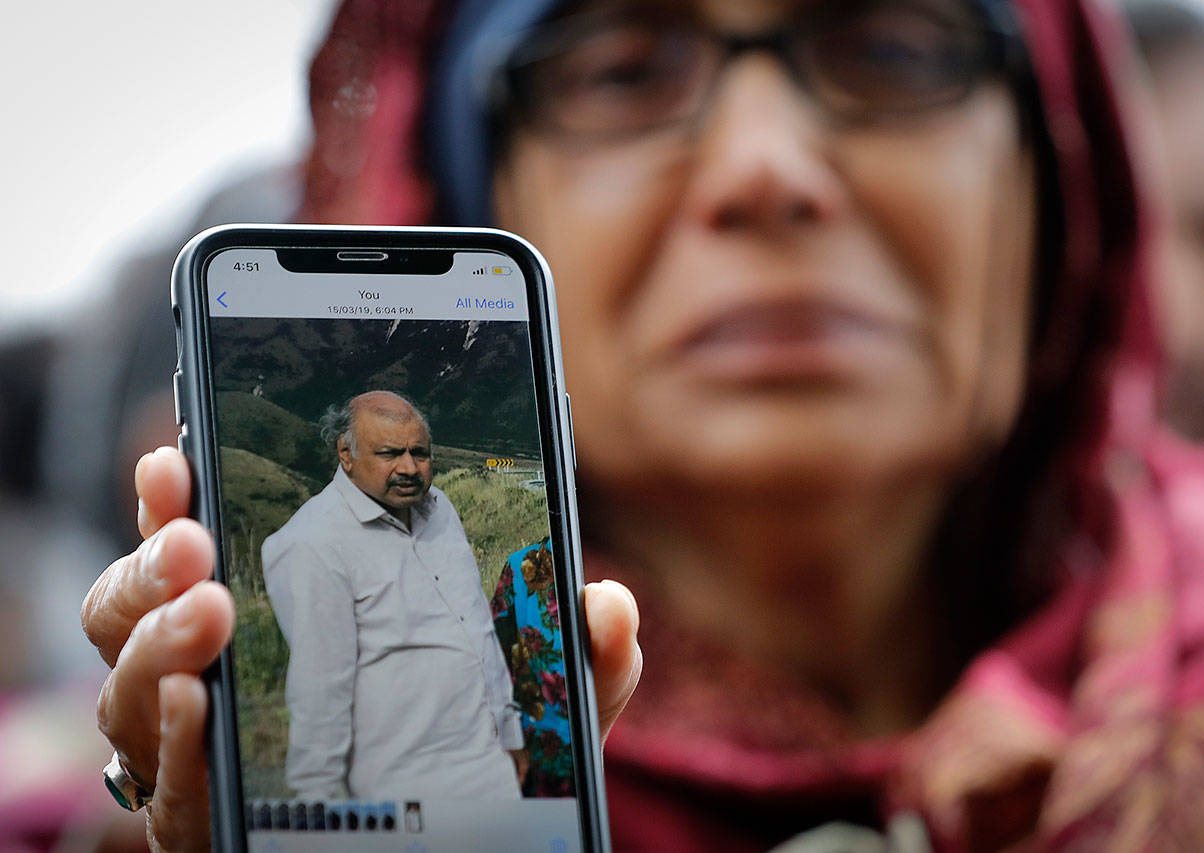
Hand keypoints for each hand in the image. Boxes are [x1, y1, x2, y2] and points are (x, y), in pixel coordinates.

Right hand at [82, 446, 641, 850]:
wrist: (460, 850)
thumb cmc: (489, 769)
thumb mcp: (541, 704)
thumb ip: (577, 654)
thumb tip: (607, 602)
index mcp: (282, 626)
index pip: (201, 555)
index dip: (173, 506)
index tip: (181, 455)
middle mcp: (220, 684)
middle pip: (132, 613)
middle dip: (152, 566)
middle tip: (198, 542)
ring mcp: (208, 760)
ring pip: (128, 693)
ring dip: (156, 643)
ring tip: (209, 611)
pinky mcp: (212, 832)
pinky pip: (166, 792)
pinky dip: (173, 741)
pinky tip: (198, 702)